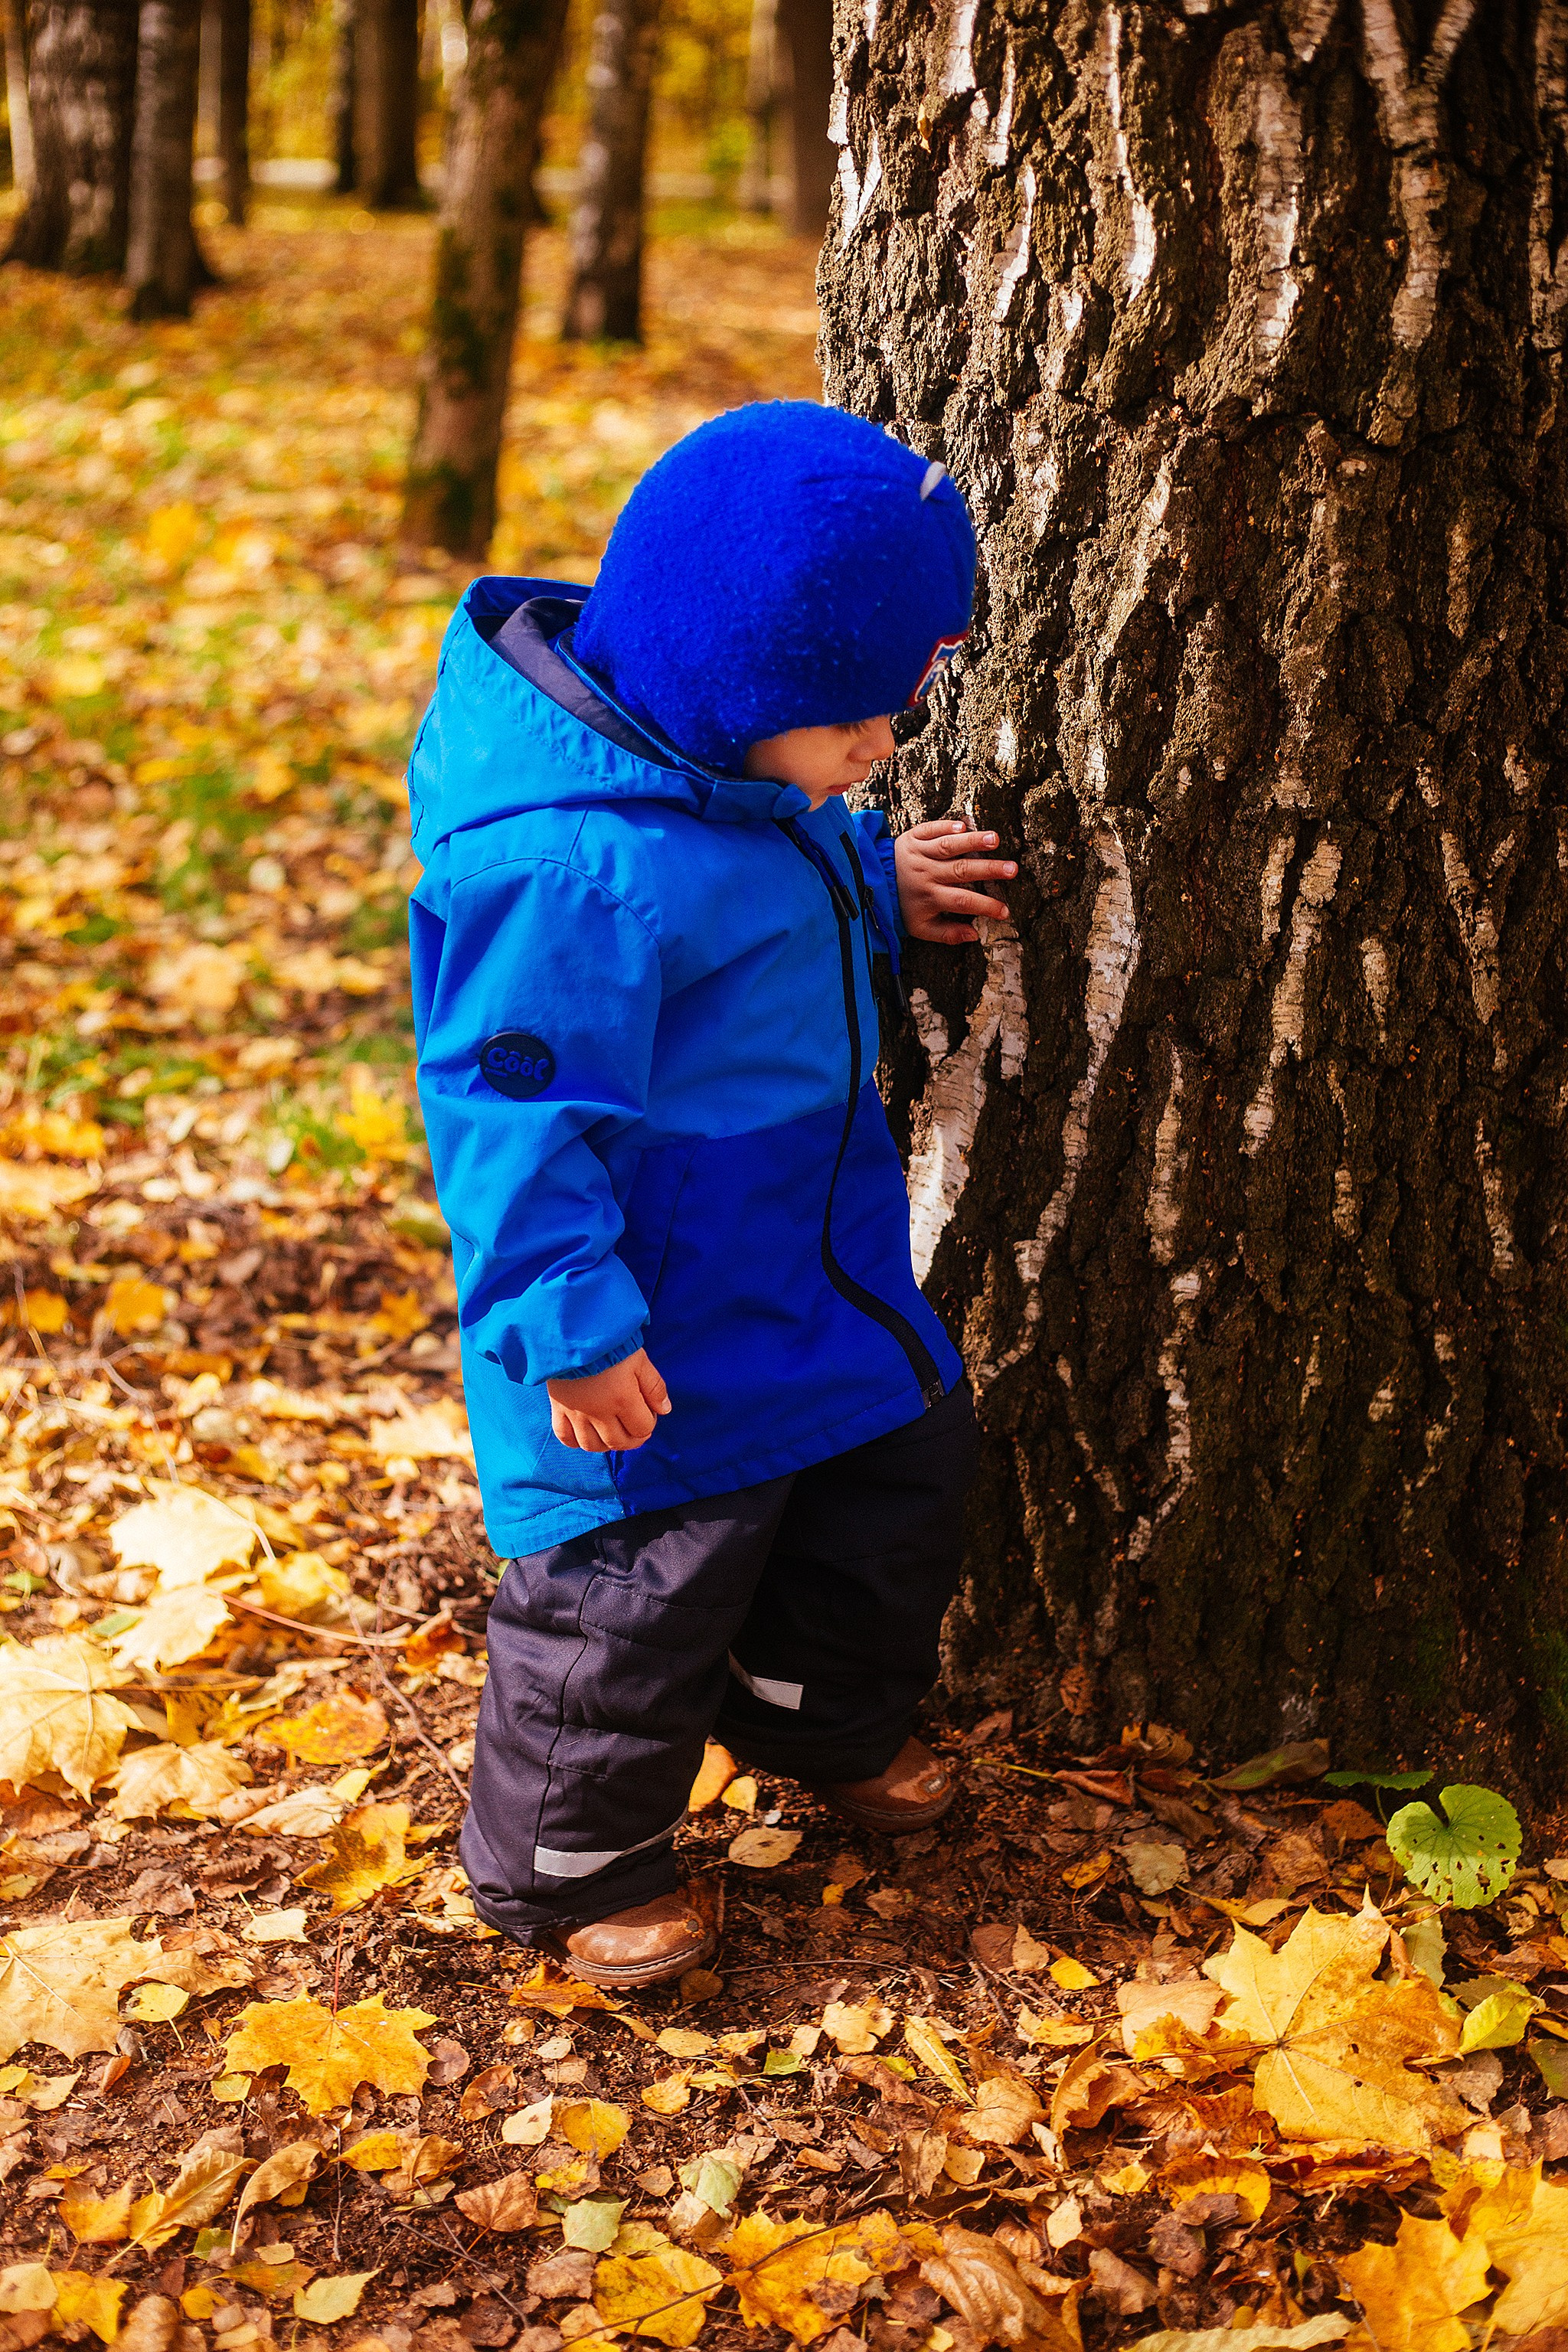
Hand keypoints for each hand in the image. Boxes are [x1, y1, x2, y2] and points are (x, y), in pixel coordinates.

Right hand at [547, 1348, 670, 1451]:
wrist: (571, 1329)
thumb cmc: (609, 1342)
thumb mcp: (639, 1360)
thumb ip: (654, 1387)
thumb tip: (664, 1410)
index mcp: (622, 1400)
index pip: (642, 1429)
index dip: (649, 1423)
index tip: (648, 1411)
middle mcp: (599, 1412)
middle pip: (618, 1442)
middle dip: (632, 1439)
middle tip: (635, 1427)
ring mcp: (576, 1413)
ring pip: (592, 1445)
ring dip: (607, 1445)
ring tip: (613, 1433)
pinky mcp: (558, 1408)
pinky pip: (565, 1437)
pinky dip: (576, 1441)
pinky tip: (585, 1434)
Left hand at [894, 820, 1015, 942]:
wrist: (876, 882)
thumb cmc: (905, 906)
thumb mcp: (921, 927)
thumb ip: (947, 934)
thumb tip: (974, 935)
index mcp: (929, 897)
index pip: (962, 901)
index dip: (985, 906)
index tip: (1005, 910)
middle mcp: (925, 873)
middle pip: (961, 871)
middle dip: (989, 869)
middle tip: (1012, 869)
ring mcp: (919, 853)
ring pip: (948, 846)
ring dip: (972, 842)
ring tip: (995, 839)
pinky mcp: (913, 837)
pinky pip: (931, 829)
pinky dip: (946, 826)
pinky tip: (965, 825)